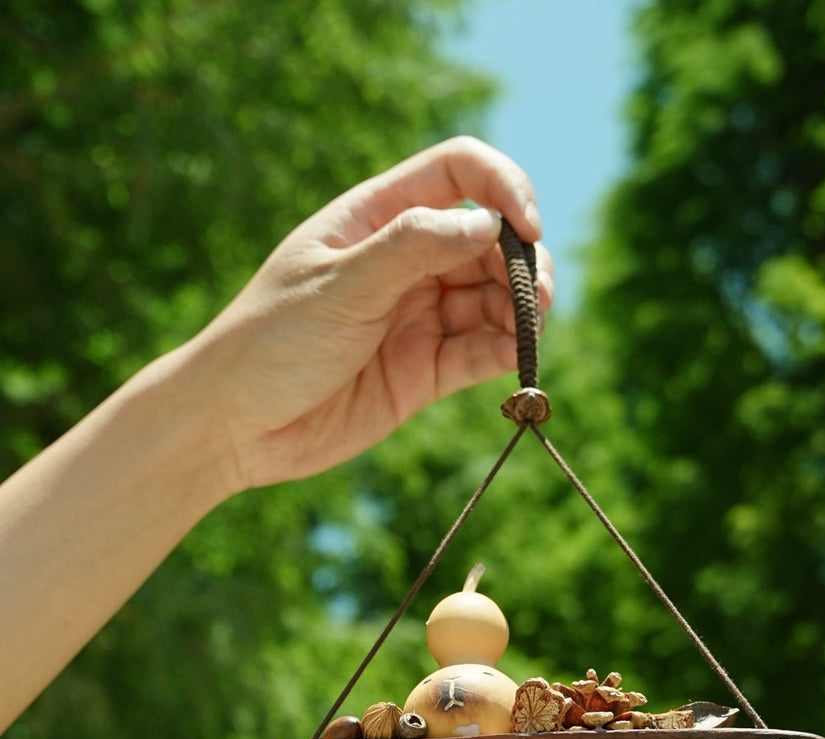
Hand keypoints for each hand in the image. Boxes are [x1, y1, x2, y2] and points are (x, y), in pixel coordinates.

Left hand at [197, 136, 553, 492]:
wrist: (234, 426)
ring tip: (528, 332)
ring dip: (521, 310)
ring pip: (492, 299)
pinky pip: (480, 352)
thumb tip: (488, 224)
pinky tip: (517, 357)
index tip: (526, 229)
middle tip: (536, 298)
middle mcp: (404, 262)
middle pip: (488, 241)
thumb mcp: (340, 285)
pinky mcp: (423, 372)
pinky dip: (506, 351)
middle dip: (521, 262)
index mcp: (376, 218)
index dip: (502, 189)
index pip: (458, 174)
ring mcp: (416, 317)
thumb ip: (413, 249)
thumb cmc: (270, 341)